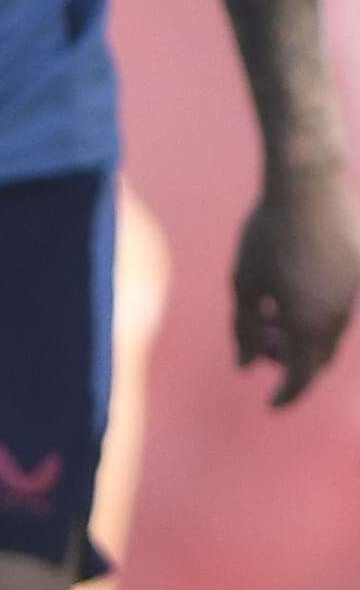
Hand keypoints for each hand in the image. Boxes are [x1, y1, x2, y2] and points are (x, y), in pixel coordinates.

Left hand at [233, 154, 359, 407]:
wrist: (310, 186)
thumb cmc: (267, 233)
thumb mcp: (244, 282)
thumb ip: (242, 327)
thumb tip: (243, 365)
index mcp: (308, 322)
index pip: (300, 376)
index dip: (286, 394)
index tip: (270, 404)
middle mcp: (337, 316)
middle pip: (317, 357)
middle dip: (289, 363)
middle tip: (259, 353)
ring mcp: (353, 295)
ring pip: (329, 334)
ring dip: (301, 337)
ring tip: (266, 318)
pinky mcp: (357, 275)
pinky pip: (337, 309)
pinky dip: (313, 315)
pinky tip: (287, 294)